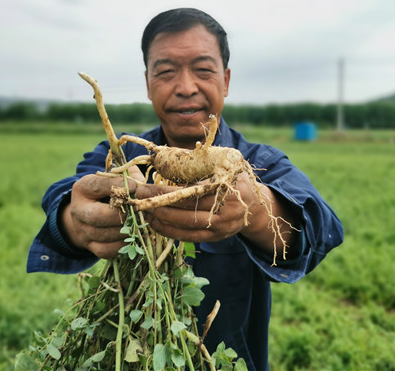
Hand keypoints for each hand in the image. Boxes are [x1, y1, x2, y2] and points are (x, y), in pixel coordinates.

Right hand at [59, 166, 143, 258]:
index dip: (117, 186)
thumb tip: (141, 186)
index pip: (97, 186)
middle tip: (137, 210)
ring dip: (125, 230)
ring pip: (103, 235)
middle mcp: (78, 210)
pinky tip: (132, 235)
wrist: (91, 213)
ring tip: (139, 223)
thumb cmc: (109, 191)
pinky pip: (106, 250)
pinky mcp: (90, 246)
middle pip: (97, 216)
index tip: (134, 186)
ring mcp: (82, 230)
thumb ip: (128, 176)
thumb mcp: (114, 178)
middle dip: (120, 214)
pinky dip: (122, 244)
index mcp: (82, 188)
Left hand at [136, 171, 299, 259]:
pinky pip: (188, 238)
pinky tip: (155, 223)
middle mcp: (223, 210)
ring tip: (143, 212)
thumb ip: (200, 161)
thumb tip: (166, 155)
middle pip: (184, 211)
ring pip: (184, 227)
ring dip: (160, 221)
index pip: (188, 191)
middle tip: (137, 200)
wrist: (256, 207)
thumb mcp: (224, 164)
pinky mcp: (215, 238)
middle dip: (157, 206)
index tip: (143, 187)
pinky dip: (169, 232)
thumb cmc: (234, 180)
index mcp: (224, 188)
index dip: (163, 191)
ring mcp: (219, 227)